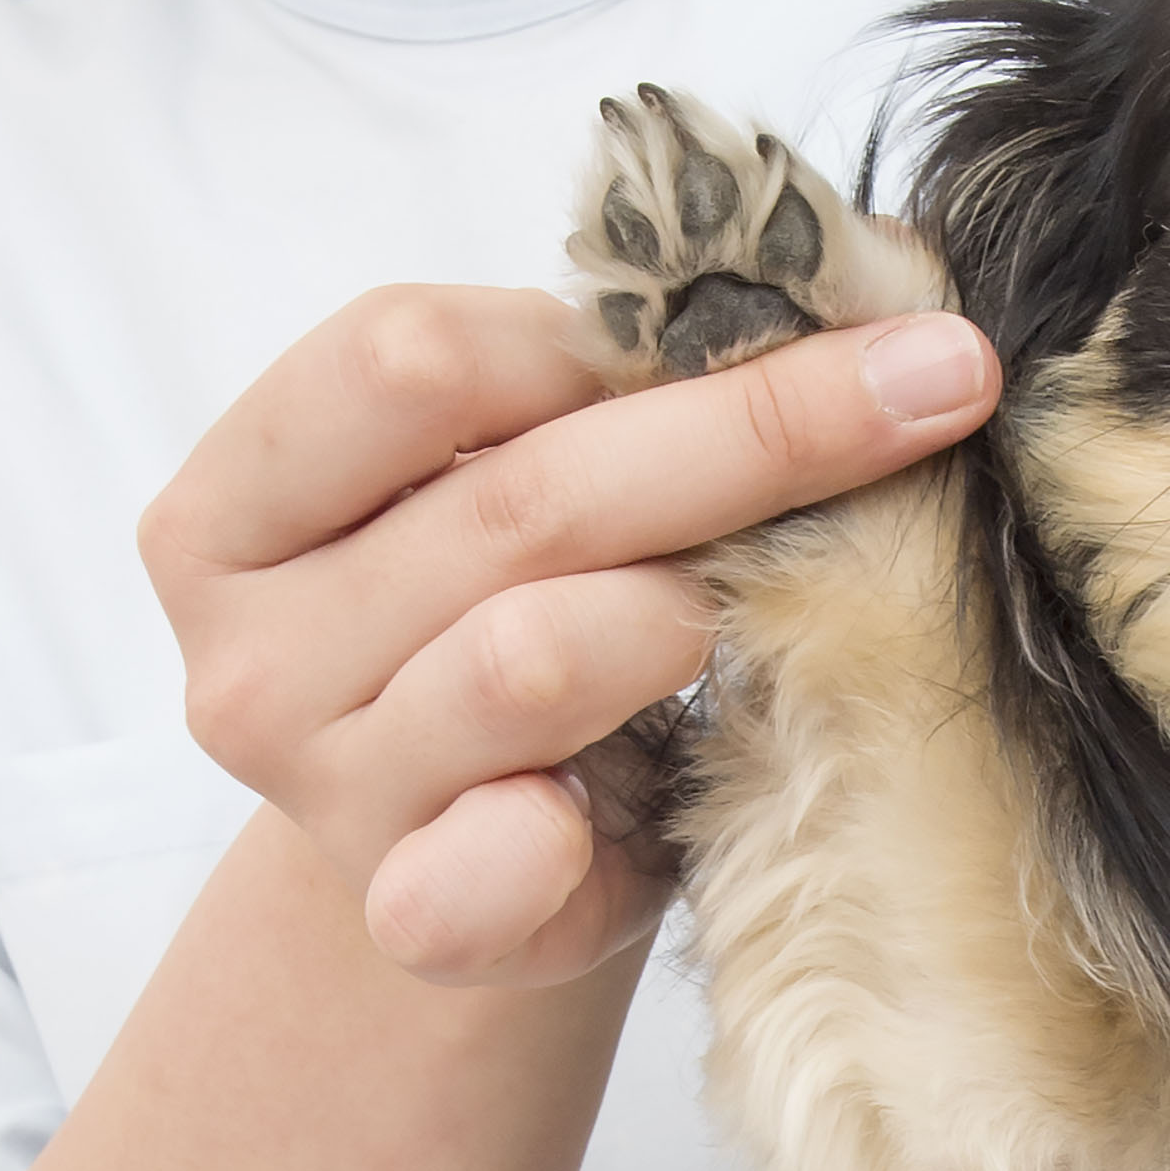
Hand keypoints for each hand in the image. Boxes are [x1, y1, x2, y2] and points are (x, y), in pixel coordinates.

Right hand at [139, 290, 995, 983]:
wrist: (478, 872)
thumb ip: (617, 383)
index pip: (407, 357)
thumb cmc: (515, 631)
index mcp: (233, 506)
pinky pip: (500, 858)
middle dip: (756, 430)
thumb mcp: (525, 490)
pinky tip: (617, 806)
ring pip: (534, 654)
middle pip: (518, 498)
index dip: (611, 323)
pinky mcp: (410, 912)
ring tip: (742, 618)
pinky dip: (573, 826)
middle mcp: (248, 651)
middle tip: (936, 383)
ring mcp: (321, 790)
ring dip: (681, 614)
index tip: (804, 304)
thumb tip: (874, 258)